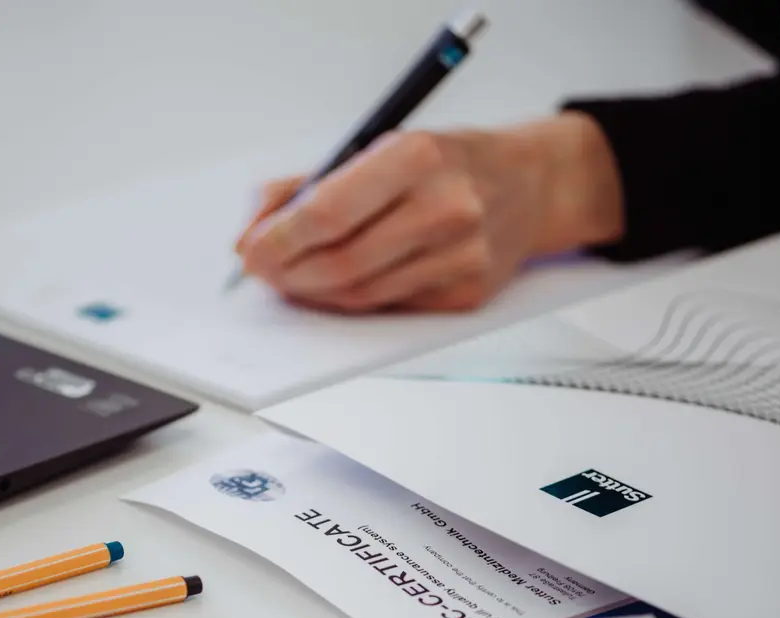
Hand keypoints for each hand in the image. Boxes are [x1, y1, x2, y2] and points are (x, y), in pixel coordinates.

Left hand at [234, 112, 623, 312]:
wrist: (528, 183)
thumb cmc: (446, 162)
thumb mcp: (380, 145)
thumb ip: (308, 184)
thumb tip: (253, 231)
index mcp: (417, 157)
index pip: (328, 213)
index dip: (279, 240)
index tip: (250, 251)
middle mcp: (445, 207)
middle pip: (340, 263)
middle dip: (288, 274)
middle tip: (263, 272)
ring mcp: (461, 256)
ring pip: (360, 296)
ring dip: (313, 294)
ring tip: (292, 278)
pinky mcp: (467, 295)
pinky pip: (388, 308)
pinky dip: (351, 302)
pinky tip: (336, 287)